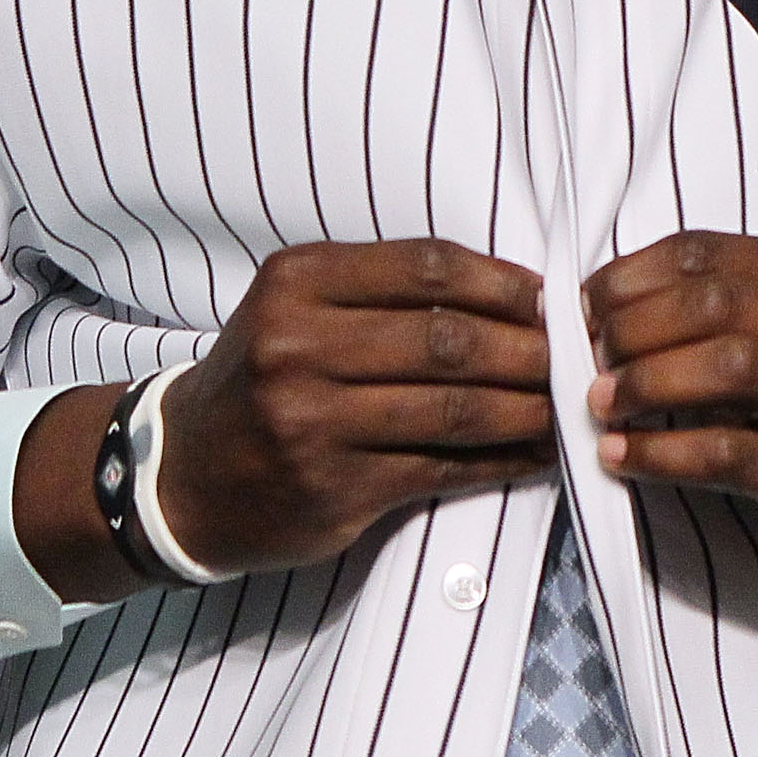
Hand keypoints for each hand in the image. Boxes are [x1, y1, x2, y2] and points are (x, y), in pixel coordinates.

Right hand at [149, 240, 555, 577]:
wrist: (184, 473)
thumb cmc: (263, 376)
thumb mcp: (297, 307)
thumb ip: (384, 292)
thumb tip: (510, 294)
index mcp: (296, 282)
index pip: (426, 268)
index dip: (501, 282)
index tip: (547, 298)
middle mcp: (298, 346)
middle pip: (448, 339)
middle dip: (527, 349)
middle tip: (573, 355)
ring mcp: (313, 421)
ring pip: (453, 409)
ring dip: (526, 409)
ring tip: (565, 406)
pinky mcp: (333, 488)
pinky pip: (441, 469)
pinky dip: (501, 462)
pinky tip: (535, 454)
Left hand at [583, 231, 757, 621]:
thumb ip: (723, 306)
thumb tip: (605, 307)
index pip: (700, 251)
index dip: (626, 276)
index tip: (581, 307)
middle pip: (705, 302)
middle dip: (628, 327)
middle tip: (585, 358)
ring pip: (724, 365)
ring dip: (643, 382)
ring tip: (598, 404)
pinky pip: (728, 453)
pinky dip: (660, 454)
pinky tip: (619, 458)